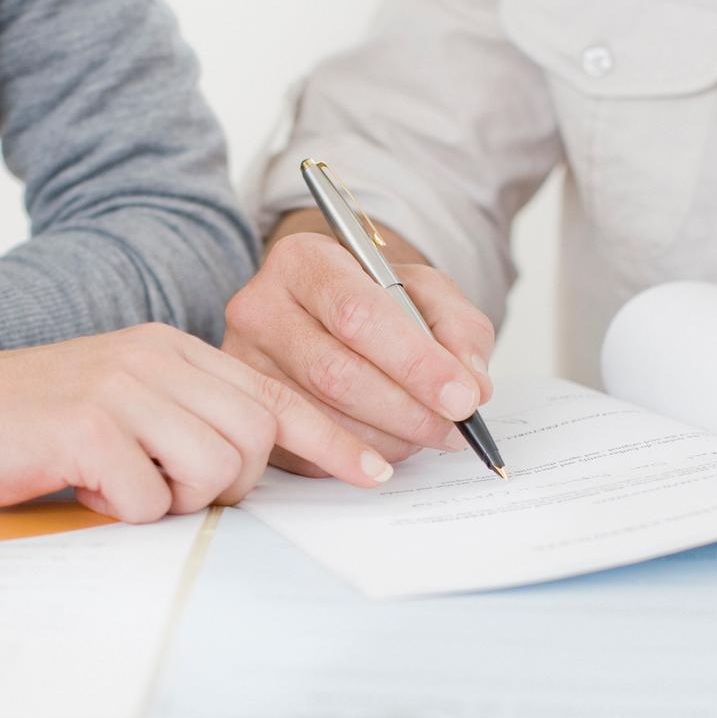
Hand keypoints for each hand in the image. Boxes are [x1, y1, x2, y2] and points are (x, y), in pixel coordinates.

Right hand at [0, 323, 393, 522]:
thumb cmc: (32, 423)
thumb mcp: (121, 399)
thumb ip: (185, 415)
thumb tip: (253, 465)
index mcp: (169, 347)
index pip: (273, 392)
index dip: (331, 438)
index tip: (375, 472)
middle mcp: (153, 357)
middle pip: (255, 436)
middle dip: (233, 484)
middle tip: (170, 488)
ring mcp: (122, 388)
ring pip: (214, 470)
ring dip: (174, 500)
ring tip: (120, 485)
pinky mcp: (89, 428)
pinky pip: (149, 499)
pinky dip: (122, 511)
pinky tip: (83, 486)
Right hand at [222, 223, 496, 475]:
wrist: (327, 313)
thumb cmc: (374, 300)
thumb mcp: (426, 293)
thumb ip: (458, 330)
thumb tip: (472, 385)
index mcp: (302, 262)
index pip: (358, 314)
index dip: (416, 363)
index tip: (462, 397)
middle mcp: (260, 308)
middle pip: (336, 372)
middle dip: (408, 409)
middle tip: (454, 427)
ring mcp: (244, 363)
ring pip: (322, 415)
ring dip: (389, 437)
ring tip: (429, 433)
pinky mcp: (251, 409)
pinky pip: (305, 448)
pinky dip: (360, 456)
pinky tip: (390, 446)